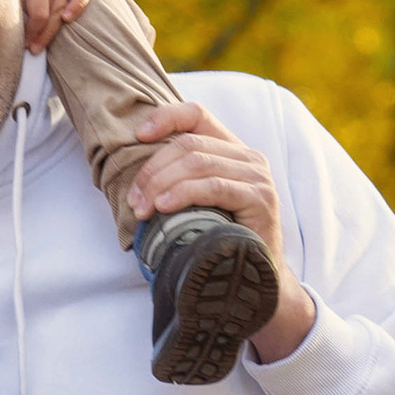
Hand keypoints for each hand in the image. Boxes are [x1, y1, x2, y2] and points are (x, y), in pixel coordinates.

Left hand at [7, 0, 89, 55]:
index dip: (32, 32)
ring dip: (55, 28)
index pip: (38, 14)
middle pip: (52, 15)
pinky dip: (78, 6)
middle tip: (32, 51)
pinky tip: (69, 19)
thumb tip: (16, 23)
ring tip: (44, 43)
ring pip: (64, 8)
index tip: (24, 44)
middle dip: (42, 35)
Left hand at [122, 90, 316, 363]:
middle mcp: (248, 157)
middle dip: (152, 170)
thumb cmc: (219, 241)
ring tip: (143, 210)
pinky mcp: (261, 199)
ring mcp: (257, 177)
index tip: (138, 136)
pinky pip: (214, 186)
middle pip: (188, 145)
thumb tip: (133, 179)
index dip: (165, 118)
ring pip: (198, 163)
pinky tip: (164, 208)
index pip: (196, 115)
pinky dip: (183, 194)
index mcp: (231, 150)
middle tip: (134, 201)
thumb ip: (176, 182)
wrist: (257, 280)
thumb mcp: (195, 205)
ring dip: (161, 185)